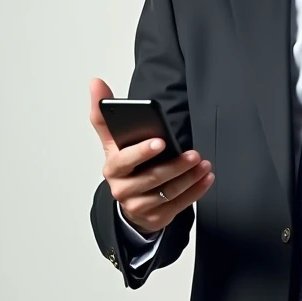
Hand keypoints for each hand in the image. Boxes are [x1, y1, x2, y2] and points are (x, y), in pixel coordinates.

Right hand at [89, 78, 214, 234]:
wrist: (129, 200)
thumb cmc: (124, 165)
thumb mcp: (113, 141)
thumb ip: (105, 114)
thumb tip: (96, 82)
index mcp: (113, 168)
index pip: (125, 160)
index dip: (142, 152)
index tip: (160, 141)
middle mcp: (122, 189)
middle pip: (151, 178)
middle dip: (175, 166)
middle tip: (193, 154)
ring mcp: (138, 206)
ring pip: (167, 193)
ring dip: (189, 178)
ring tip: (203, 164)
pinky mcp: (155, 218)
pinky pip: (178, 206)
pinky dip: (195, 192)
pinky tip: (205, 179)